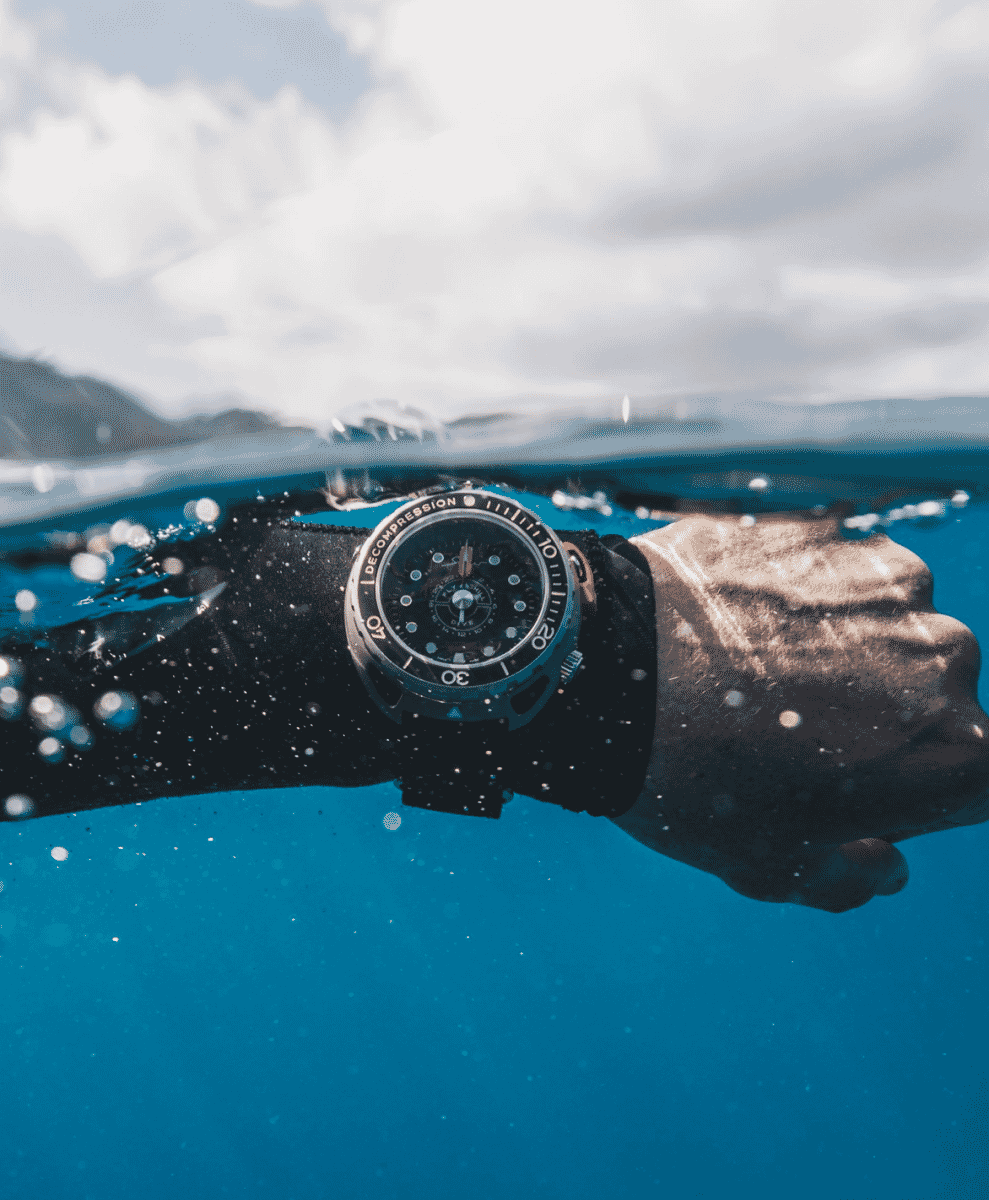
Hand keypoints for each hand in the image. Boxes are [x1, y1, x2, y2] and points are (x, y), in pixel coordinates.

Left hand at [614, 515, 988, 911]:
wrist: (605, 669)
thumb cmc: (692, 782)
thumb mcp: (772, 869)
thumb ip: (851, 877)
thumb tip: (885, 865)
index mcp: (960, 750)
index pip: (974, 778)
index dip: (916, 792)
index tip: (853, 791)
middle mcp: (947, 655)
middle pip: (934, 698)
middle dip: (880, 719)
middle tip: (787, 731)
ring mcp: (886, 581)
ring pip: (885, 629)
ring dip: (840, 651)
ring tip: (754, 673)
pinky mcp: (829, 532)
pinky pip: (831, 575)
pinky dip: (798, 599)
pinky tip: (737, 624)